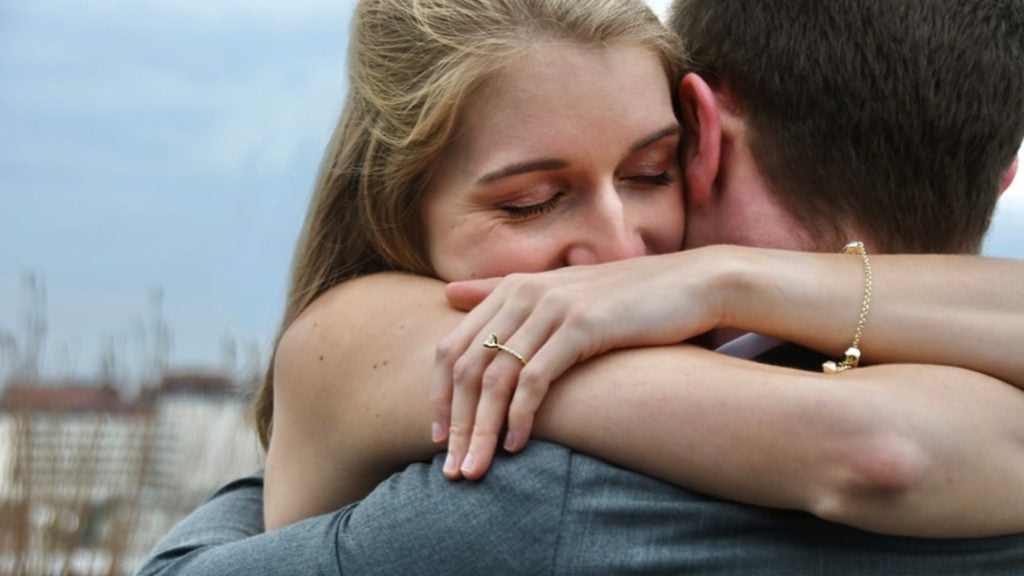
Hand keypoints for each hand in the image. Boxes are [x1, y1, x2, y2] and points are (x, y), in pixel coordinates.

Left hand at [432, 248, 731, 479]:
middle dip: (455, 425)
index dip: (438, 397)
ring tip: (476, 470)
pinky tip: (517, 447)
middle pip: (466, 368)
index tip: (439, 440)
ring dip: (481, 431)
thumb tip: (449, 295)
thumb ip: (501, 294)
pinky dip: (521, 416)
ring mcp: (552, 307)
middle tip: (452, 470)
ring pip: (495, 379)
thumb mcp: (559, 293)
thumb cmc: (625, 299)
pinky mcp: (581, 325)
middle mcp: (524, 293)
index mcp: (512, 288)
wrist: (691, 284)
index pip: (451, 347)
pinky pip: (535, 379)